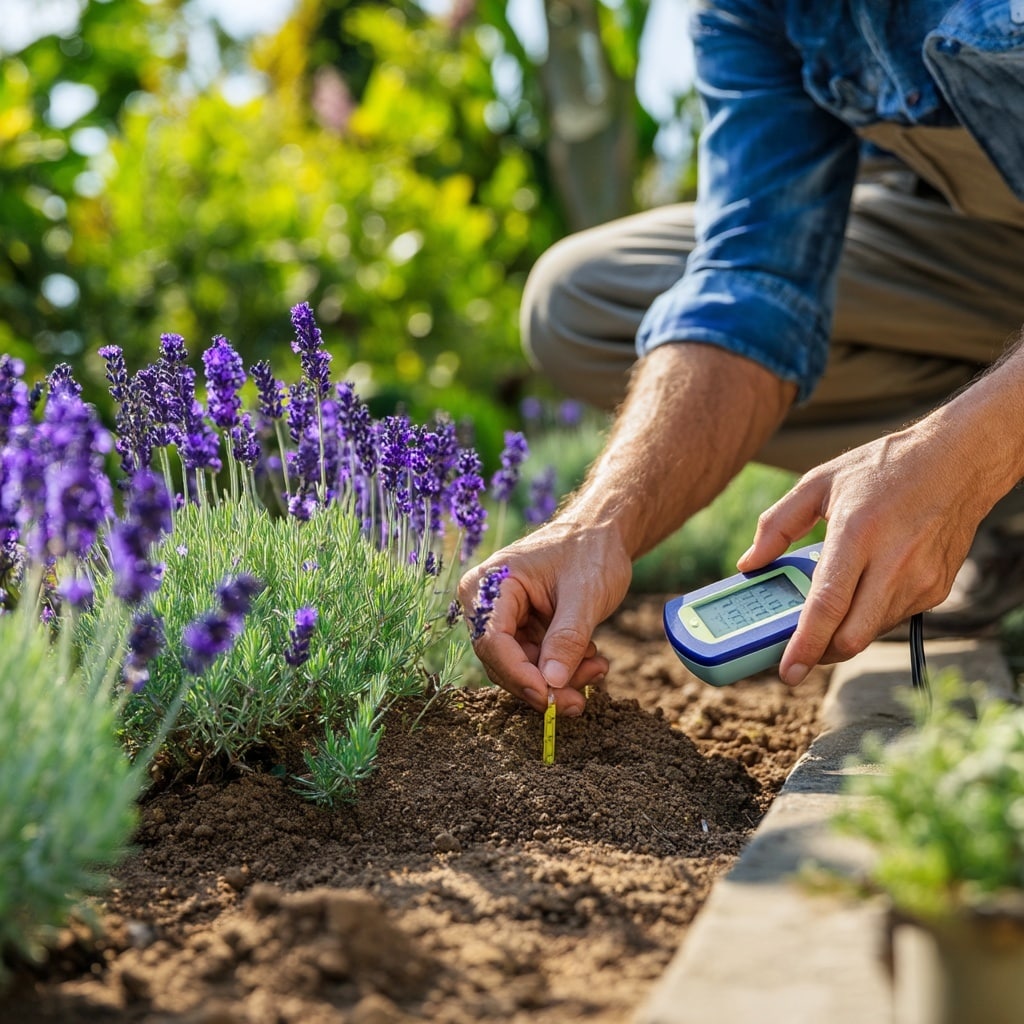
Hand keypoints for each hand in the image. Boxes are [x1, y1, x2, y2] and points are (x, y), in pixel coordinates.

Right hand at [458, 517, 631, 714]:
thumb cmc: (590, 550)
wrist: (603, 533)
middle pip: (503, 662)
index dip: (519, 674)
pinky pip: (535, 662)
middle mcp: (487, 604)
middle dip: (543, 684)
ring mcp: (504, 618)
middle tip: (580, 701)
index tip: (551, 698)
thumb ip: (567, 639)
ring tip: (598, 667)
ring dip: (559, 679)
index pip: (492, 641)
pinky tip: (592, 660)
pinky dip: (564, 669)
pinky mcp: (522, 629)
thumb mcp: (585, 595)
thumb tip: (551, 684)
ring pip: (521, 668)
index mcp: (490, 584)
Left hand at [737, 423, 990, 683]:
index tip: (787, 672)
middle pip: (852, 635)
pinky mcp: (937, 589)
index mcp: (858, 533)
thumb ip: (777, 525)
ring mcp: (921, 579)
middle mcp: (894, 561)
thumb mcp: (818, 482)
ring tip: (828, 609)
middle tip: (798, 652)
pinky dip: (869, 616)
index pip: (827, 605)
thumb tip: (748, 564)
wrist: (957, 460)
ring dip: (844, 632)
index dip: (805, 645)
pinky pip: (893, 619)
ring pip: (871, 632)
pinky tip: (863, 589)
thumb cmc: (882, 468)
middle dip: (821, 653)